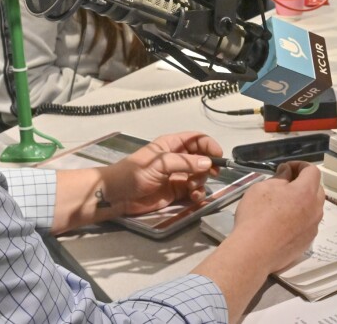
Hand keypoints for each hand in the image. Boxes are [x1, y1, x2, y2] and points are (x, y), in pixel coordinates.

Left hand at [103, 131, 222, 215]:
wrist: (119, 195)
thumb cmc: (135, 173)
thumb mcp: (160, 164)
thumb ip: (185, 163)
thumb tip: (208, 163)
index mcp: (171, 145)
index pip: (196, 139)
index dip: (209, 145)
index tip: (218, 156)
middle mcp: (177, 158)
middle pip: (201, 157)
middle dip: (208, 165)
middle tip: (211, 173)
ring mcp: (177, 175)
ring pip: (199, 175)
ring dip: (201, 181)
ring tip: (193, 187)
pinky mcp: (176, 192)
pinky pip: (193, 190)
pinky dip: (197, 193)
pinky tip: (194, 197)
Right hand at [191, 160, 324, 317]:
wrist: (254, 252)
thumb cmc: (256, 215)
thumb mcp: (263, 188)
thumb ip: (280, 178)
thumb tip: (287, 173)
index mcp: (306, 192)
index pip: (312, 171)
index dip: (299, 165)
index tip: (286, 168)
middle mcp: (315, 209)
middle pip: (317, 189)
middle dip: (303, 183)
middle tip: (284, 185)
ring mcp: (313, 227)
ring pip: (313, 207)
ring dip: (303, 201)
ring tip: (283, 205)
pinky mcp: (308, 242)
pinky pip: (308, 223)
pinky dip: (300, 218)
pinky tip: (283, 223)